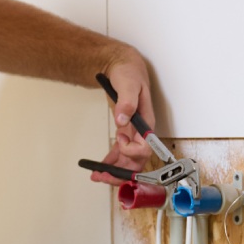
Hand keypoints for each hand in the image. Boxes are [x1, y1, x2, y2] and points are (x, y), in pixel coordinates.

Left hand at [92, 49, 156, 184]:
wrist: (124, 67)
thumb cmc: (129, 73)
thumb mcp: (128, 83)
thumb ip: (126, 102)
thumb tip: (123, 120)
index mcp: (146, 121)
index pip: (146, 146)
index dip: (132, 150)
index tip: (119, 140)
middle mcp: (141, 131)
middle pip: (138, 160)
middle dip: (122, 171)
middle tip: (103, 176)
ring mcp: (133, 134)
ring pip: (129, 161)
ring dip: (115, 171)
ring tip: (97, 176)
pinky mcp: (125, 133)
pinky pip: (120, 153)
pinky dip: (111, 162)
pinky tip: (100, 167)